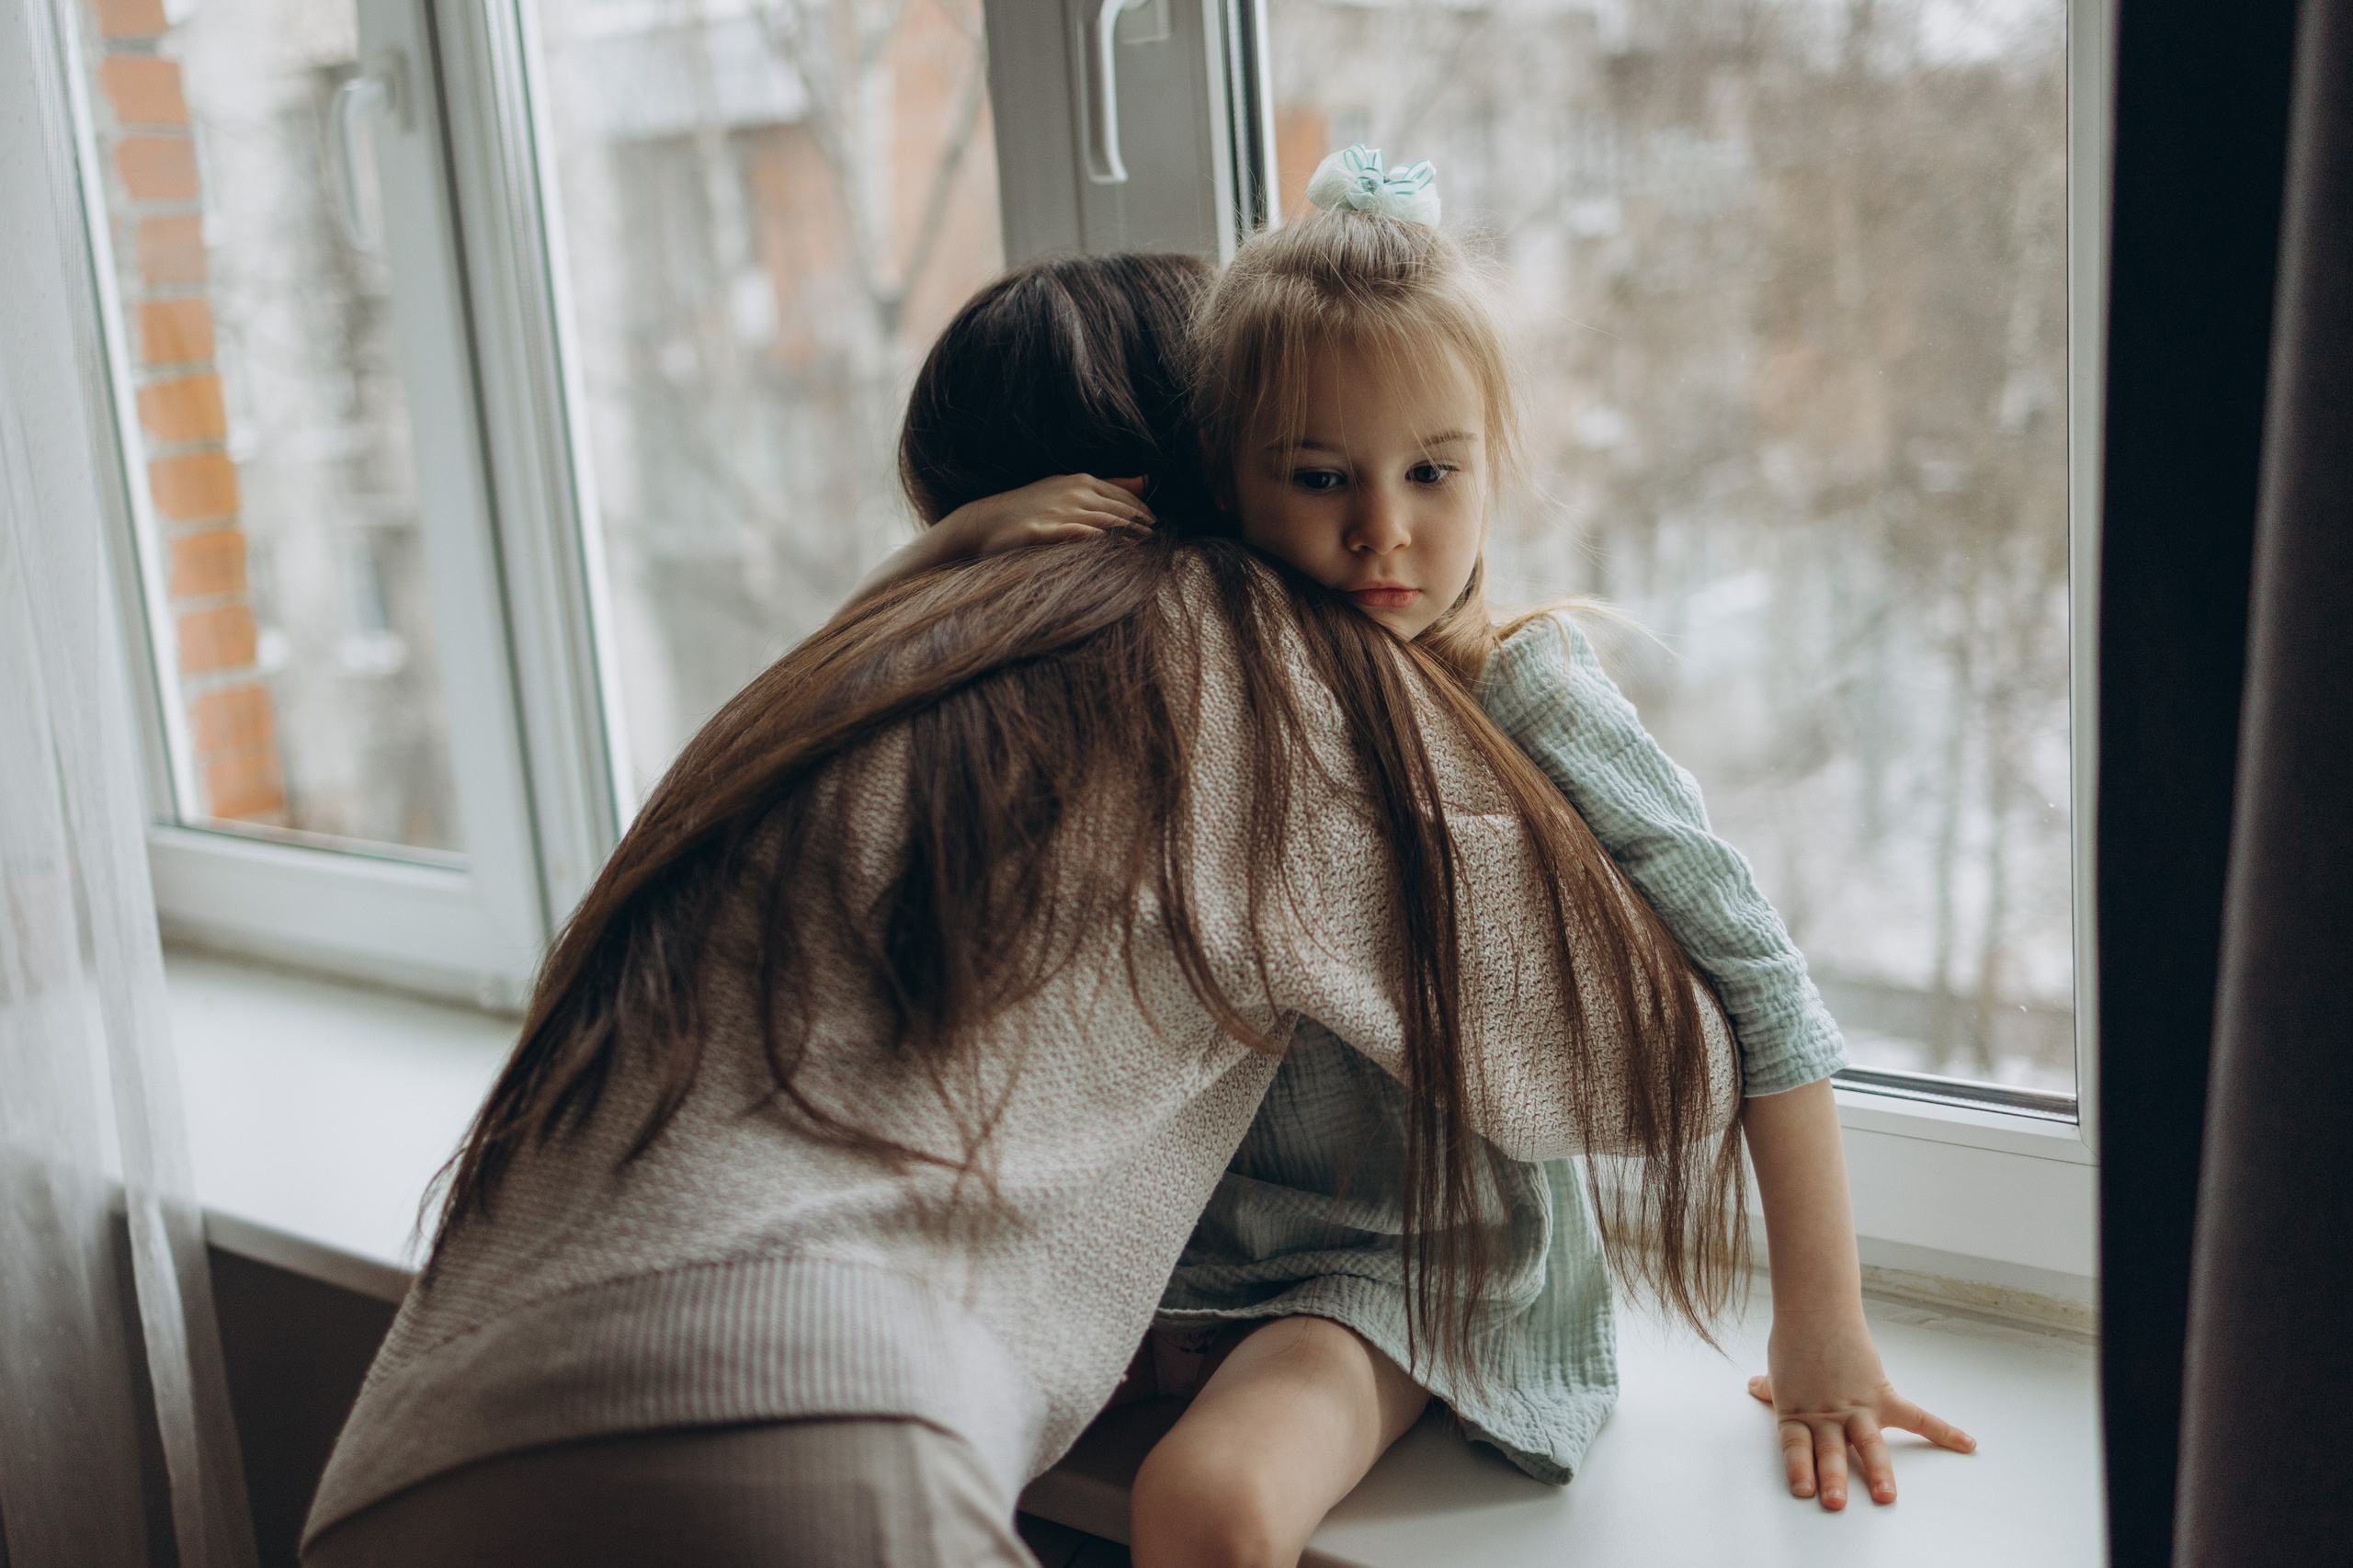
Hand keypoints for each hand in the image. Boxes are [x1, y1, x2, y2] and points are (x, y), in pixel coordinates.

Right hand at [838, 475, 1149, 618]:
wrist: (981, 524)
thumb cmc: (1029, 509)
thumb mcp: (1068, 491)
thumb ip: (1110, 486)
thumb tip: (1147, 481)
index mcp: (1080, 482)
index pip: (1121, 496)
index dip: (1141, 512)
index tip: (1156, 527)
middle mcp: (1071, 493)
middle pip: (1116, 510)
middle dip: (1138, 525)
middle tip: (1156, 543)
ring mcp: (1054, 511)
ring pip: (1098, 520)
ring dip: (1122, 532)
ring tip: (1141, 547)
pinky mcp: (1036, 531)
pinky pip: (1063, 532)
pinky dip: (1080, 534)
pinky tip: (1096, 538)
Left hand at [1747, 1308, 1974, 1508]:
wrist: (1817, 1308)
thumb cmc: (1795, 1339)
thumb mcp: (1780, 1370)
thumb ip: (1773, 1388)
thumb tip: (1753, 1388)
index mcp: (1797, 1411)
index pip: (1795, 1447)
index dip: (1798, 1469)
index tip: (1803, 1492)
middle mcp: (1828, 1415)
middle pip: (1830, 1451)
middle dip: (1833, 1478)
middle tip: (1835, 1503)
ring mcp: (1856, 1406)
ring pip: (1867, 1444)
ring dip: (1877, 1472)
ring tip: (1887, 1496)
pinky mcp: (1881, 1395)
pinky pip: (1916, 1417)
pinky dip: (1942, 1431)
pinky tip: (1966, 1445)